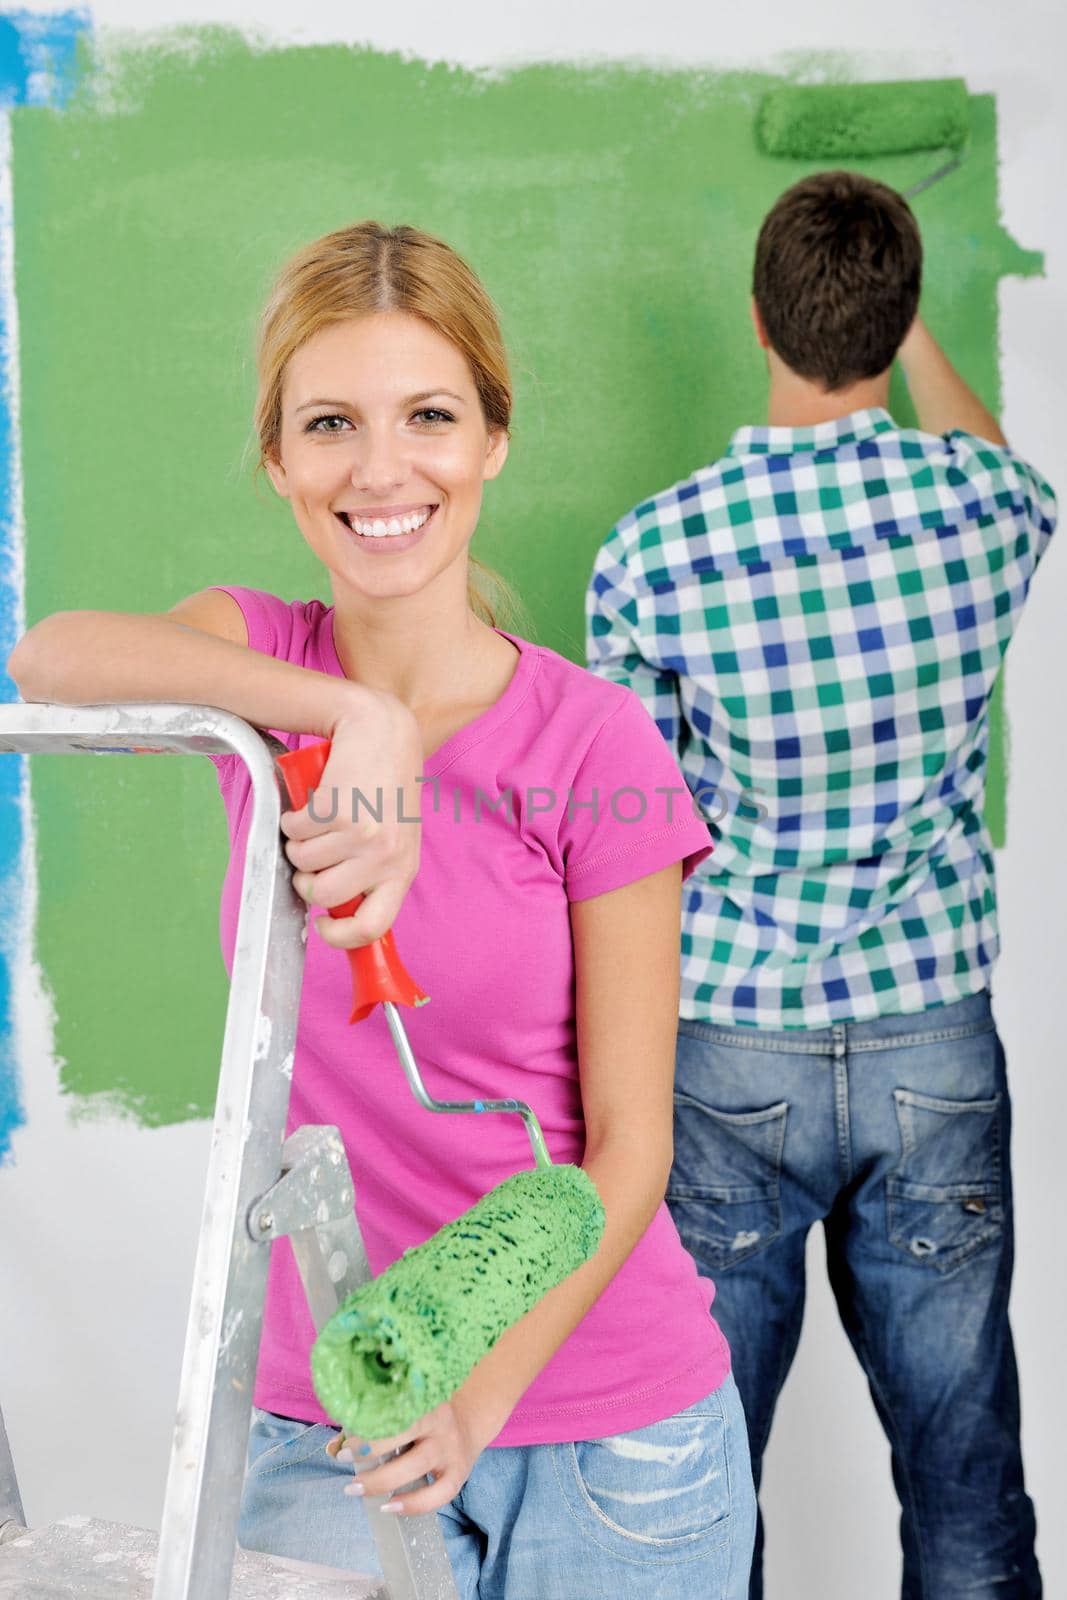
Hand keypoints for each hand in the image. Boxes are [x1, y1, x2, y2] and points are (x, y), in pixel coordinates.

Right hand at [281, 691, 421, 948]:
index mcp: (403, 869)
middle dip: (306, 876)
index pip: (374, 927)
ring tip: (320, 819)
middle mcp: (385, 855)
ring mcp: (361, 833)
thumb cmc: (383, 787)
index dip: (341, 937)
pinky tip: (314, 800)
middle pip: (321, 895)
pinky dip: (292, 817)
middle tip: (316, 851)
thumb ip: (373, 873)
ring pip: (301, 861)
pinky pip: (292, 831)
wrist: (381, 730)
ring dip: (298, 842)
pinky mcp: (335, 809)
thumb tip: (338, 914)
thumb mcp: (393, 837)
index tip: (322, 926)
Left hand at [325, 1394, 494, 1516]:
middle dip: (369, 1449)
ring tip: (356, 1489)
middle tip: (345, 1460)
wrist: (470, 1420)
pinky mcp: (459, 1474)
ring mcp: (450, 1450)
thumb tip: (334, 1446)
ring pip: (415, 1465)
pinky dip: (413, 1505)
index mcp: (424, 1401)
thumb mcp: (407, 1409)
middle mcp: (439, 1423)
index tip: (345, 1440)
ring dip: (382, 1481)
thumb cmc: (426, 1415)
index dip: (367, 1425)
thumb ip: (374, 1423)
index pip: (393, 1410)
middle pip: (403, 1434)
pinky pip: (437, 1495)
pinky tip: (389, 1507)